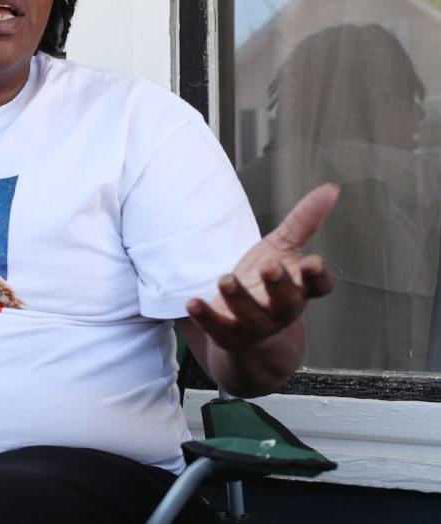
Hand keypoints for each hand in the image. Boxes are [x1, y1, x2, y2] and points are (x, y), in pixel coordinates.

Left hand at [186, 182, 337, 350]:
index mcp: (300, 289)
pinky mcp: (228, 335)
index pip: (318, 286)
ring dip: (239, 299)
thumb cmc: (268, 282)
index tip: (313, 262)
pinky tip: (193, 303)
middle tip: (270, 266)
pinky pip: (218, 328)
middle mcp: (282, 311)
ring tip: (225, 279)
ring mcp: (255, 326)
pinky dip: (206, 318)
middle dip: (278, 286)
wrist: (247, 329)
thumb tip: (330, 188)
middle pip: (286, 303)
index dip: (317, 277)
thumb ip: (304, 222)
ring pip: (251, 317)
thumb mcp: (283, 249)